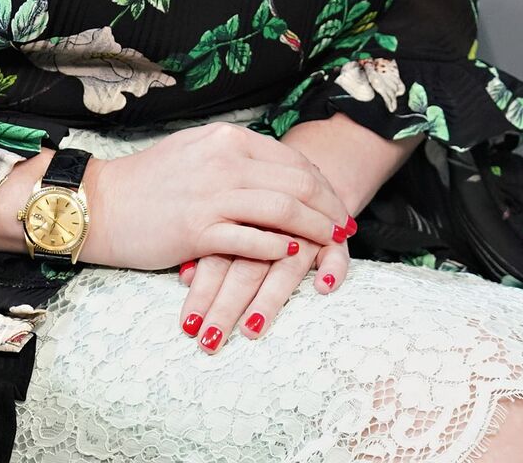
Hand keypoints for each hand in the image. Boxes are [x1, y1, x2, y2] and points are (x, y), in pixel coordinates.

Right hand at [78, 121, 354, 272]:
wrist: (102, 204)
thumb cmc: (150, 182)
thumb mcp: (197, 152)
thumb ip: (237, 157)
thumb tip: (276, 172)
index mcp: (227, 139)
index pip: (292, 160)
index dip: (323, 184)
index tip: (336, 203)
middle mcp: (224, 161)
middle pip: (298, 183)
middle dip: (329, 207)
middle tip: (345, 226)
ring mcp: (213, 195)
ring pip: (284, 210)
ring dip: (315, 229)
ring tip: (331, 243)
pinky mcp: (199, 230)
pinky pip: (254, 239)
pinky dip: (280, 248)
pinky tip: (293, 255)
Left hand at [173, 209, 354, 353]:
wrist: (304, 181)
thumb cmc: (259, 207)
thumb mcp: (231, 223)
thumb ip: (208, 248)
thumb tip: (185, 276)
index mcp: (241, 219)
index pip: (218, 257)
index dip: (203, 291)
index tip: (189, 325)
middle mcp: (272, 227)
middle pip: (247, 267)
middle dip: (227, 306)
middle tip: (210, 341)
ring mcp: (304, 233)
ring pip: (287, 267)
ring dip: (268, 300)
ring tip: (250, 330)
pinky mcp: (333, 238)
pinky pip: (336, 253)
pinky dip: (332, 268)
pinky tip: (324, 287)